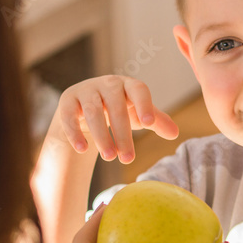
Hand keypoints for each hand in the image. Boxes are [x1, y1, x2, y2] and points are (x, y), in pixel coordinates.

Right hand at [57, 75, 178, 161]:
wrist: (85, 108)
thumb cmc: (118, 110)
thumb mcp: (137, 114)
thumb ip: (156, 121)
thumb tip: (175, 133)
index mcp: (128, 85)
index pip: (139, 90)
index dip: (144, 104)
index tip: (149, 123)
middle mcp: (107, 84)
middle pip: (115, 107)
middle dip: (122, 134)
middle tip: (128, 159)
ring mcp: (86, 90)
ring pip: (93, 112)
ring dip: (102, 136)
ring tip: (110, 158)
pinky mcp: (68, 101)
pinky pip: (69, 116)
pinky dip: (75, 133)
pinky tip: (82, 150)